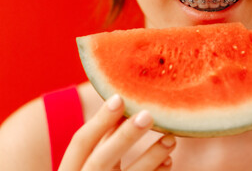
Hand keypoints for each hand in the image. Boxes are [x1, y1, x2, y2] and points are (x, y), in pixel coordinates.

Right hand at [59, 94, 174, 170]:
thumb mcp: (90, 164)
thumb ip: (102, 143)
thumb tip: (123, 108)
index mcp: (70, 170)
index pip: (80, 142)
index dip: (98, 120)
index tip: (119, 98)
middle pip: (101, 159)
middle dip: (124, 137)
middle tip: (148, 115)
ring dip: (150, 157)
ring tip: (171, 138)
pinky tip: (168, 161)